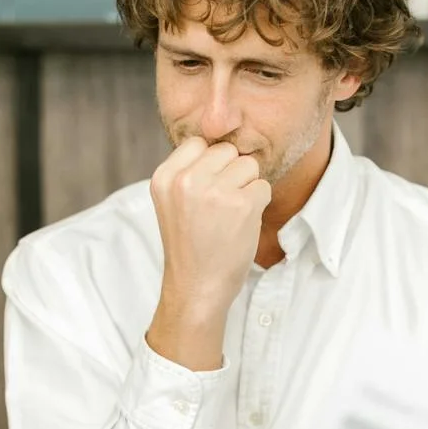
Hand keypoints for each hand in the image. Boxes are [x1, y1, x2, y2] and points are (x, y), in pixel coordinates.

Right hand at [146, 137, 270, 370]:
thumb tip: (222, 142)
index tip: (206, 190)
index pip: (199, 143)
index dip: (210, 164)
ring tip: (229, 216)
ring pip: (248, 165)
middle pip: (226, 151)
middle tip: (219, 207)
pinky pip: (263, 186)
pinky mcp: (242, 205)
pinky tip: (240, 225)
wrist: (196, 287)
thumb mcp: (172, 202)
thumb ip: (188, 171)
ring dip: (246, 188)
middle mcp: (186, 181)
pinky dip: (259, 204)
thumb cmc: (189, 245)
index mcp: (164, 177)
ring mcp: (215, 192)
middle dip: (230, 174)